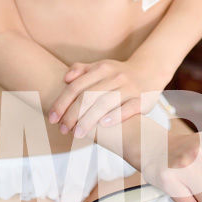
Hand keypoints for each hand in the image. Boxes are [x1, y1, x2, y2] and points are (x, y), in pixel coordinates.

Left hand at [48, 59, 162, 138]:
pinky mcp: (141, 99)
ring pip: (105, 103)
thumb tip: (65, 78)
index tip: (52, 118)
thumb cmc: (118, 73)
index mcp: (101, 69)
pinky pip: (128, 108)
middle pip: (88, 96)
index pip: (76, 86)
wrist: (149, 71)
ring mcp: (129, 88)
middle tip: (62, 130)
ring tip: (78, 134)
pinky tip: (103, 125)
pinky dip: (115, 116)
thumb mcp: (101, 67)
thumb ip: (81, 70)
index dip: (62, 103)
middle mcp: (115, 77)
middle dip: (72, 114)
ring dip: (89, 119)